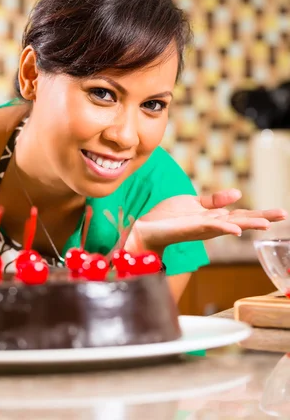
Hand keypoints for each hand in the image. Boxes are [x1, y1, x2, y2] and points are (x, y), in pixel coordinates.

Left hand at [125, 188, 286, 252]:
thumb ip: (214, 200)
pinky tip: (235, 229)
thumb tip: (238, 194)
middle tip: (283, 215)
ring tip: (265, 223)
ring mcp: (201, 227)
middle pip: (240, 219)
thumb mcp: (194, 203)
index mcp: (213, 218)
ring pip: (228, 224)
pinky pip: (208, 227)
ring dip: (247, 223)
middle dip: (261, 218)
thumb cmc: (169, 217)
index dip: (260, 213)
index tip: (280, 213)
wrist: (146, 228)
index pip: (241, 214)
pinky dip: (222, 227)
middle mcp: (211, 225)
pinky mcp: (188, 228)